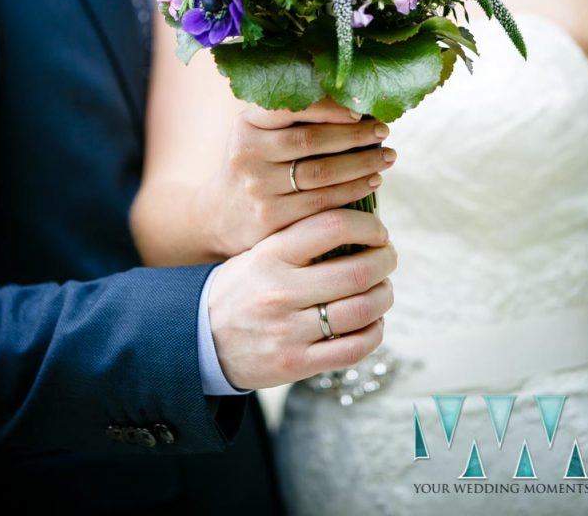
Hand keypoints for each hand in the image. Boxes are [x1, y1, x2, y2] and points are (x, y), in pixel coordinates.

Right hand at [198, 98, 395, 257]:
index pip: (291, 108)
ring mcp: (258, 188)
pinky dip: (353, 191)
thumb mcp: (258, 133)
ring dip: (362, 164)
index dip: (329, 108)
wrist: (220, 215)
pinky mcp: (270, 218)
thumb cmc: (255, 163)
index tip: (360, 110)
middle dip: (355, 135)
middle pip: (311, 140)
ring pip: (322, 174)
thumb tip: (352, 100)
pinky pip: (322, 203)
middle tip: (383, 131)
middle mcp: (248, 154)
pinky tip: (371, 182)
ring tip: (386, 156)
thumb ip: (292, 117)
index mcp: (246, 125)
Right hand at [208, 208, 396, 389]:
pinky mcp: (295, 364)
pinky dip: (374, 333)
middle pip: (357, 272)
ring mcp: (288, 330)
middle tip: (387, 257)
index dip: (368, 225)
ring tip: (382, 289)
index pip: (332, 226)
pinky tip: (372, 322)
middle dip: (385, 261)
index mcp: (271, 254)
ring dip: (384, 297)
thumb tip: (362, 223)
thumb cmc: (243, 287)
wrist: (200, 337)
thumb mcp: (261, 252)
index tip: (378, 231)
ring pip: (362, 311)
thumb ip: (303, 238)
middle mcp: (280, 291)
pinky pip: (353, 349)